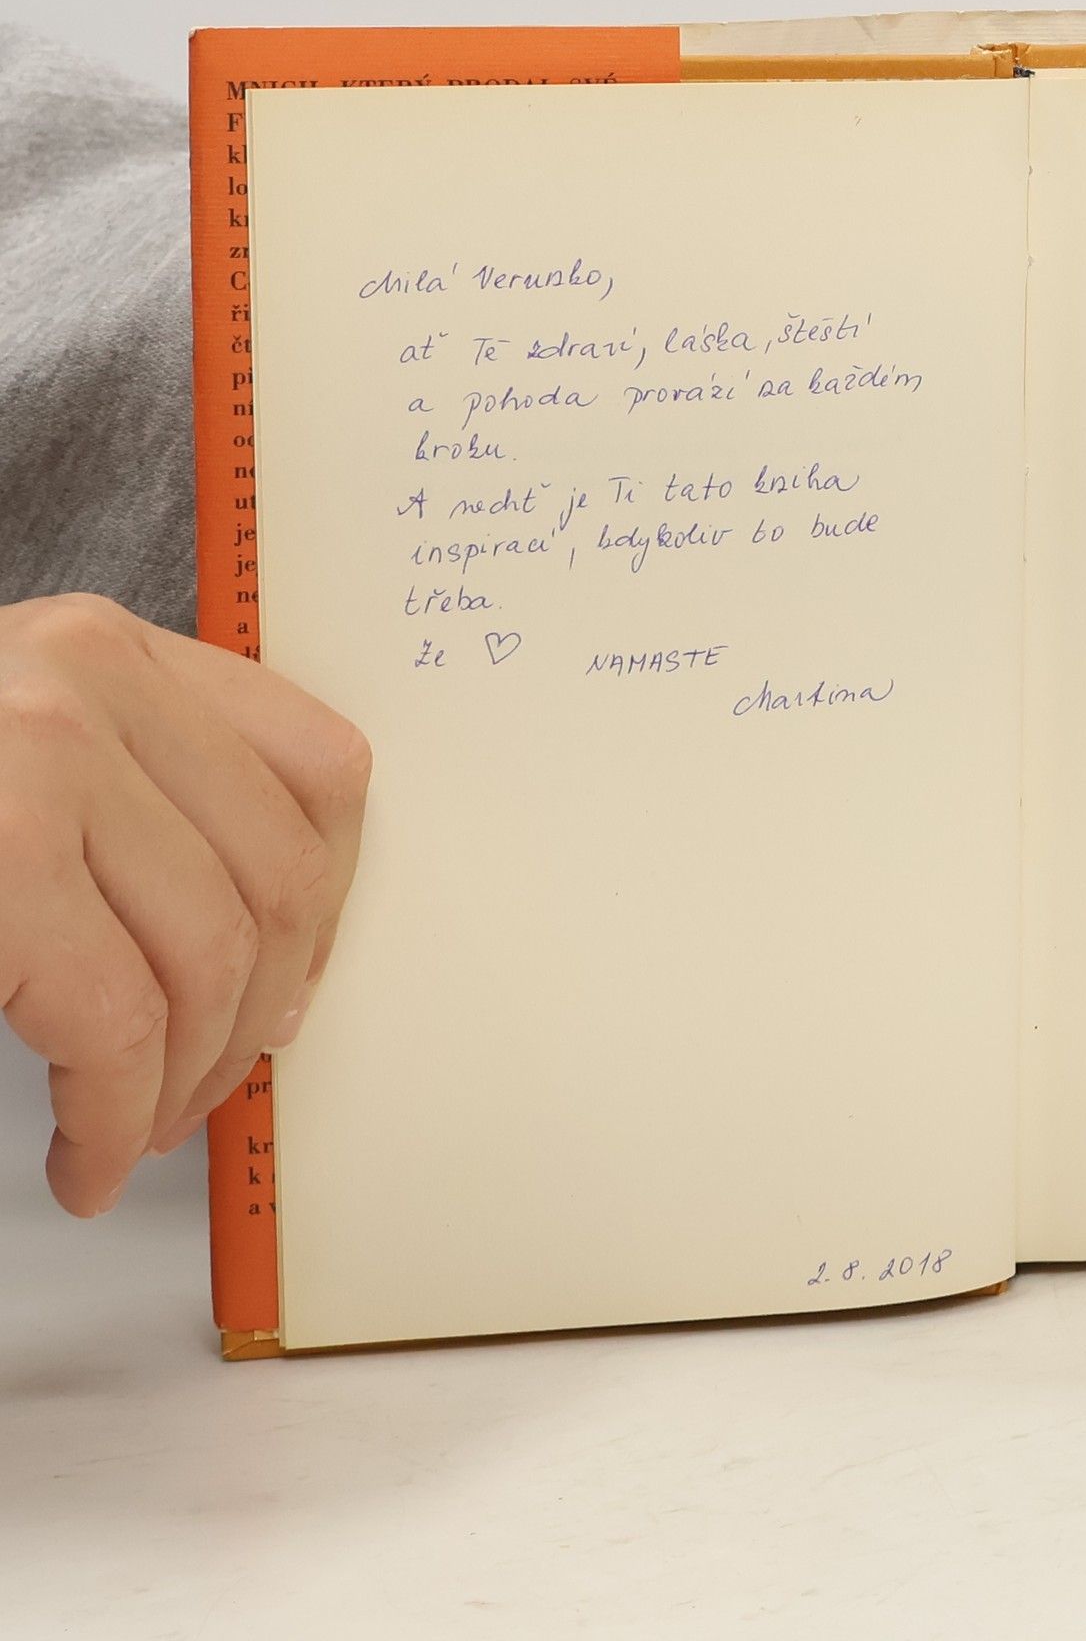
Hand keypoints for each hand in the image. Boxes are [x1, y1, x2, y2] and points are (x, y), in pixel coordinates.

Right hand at [0, 595, 370, 1214]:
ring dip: (186, 1081)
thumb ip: (138, 799)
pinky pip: (118, 1021)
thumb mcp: (19, 756)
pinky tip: (82, 1159)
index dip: (331, 901)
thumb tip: (285, 947)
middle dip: (259, 1017)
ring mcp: (36, 756)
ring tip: (133, 1133)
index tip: (298, 979)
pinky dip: (114, 1116)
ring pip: (211, 959)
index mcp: (106, 649)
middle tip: (205, 1091)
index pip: (320, 768)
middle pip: (280, 877)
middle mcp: (84, 679)